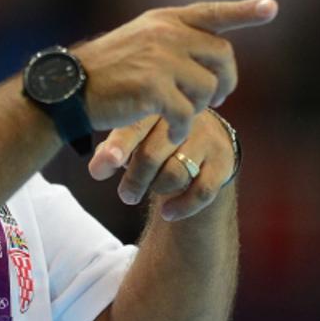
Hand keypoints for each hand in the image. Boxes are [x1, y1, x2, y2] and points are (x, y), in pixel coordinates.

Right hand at [74, 0, 276, 144]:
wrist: (69, 91)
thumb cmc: (104, 73)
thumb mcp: (139, 43)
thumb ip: (173, 43)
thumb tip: (213, 58)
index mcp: (164, 20)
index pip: (212, 13)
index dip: (244, 11)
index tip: (272, 7)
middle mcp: (166, 33)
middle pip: (222, 56)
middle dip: (225, 82)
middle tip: (218, 100)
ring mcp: (161, 59)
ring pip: (208, 89)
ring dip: (199, 108)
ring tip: (178, 116)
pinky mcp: (154, 88)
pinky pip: (187, 113)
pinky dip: (182, 128)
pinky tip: (170, 133)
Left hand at [88, 111, 236, 220]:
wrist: (206, 138)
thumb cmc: (158, 137)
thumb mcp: (136, 135)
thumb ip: (113, 150)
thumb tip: (96, 170)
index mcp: (159, 107)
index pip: (134, 128)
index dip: (118, 148)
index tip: (103, 169)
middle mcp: (185, 119)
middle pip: (152, 155)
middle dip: (134, 181)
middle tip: (126, 195)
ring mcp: (207, 139)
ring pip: (175, 174)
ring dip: (157, 189)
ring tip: (151, 190)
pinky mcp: (223, 161)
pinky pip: (202, 191)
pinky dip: (183, 207)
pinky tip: (168, 213)